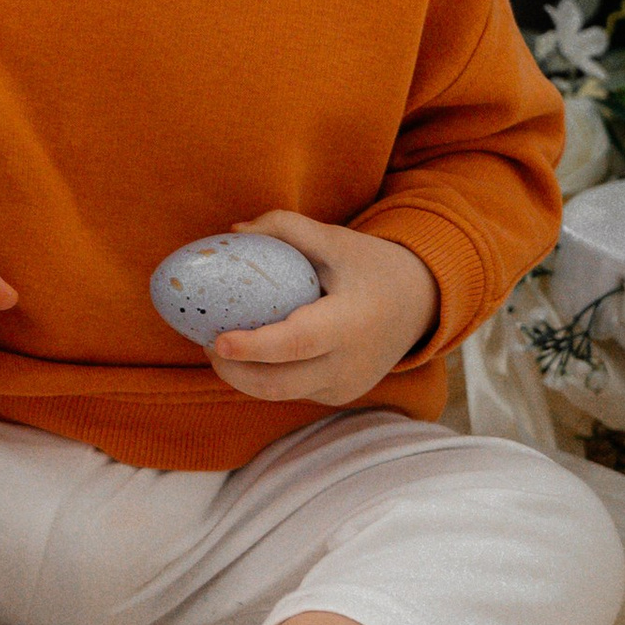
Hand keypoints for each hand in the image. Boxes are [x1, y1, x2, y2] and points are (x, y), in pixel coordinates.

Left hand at [206, 211, 439, 405]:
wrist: (419, 303)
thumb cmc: (371, 266)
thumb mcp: (336, 239)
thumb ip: (286, 228)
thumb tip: (233, 232)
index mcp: (351, 323)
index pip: (297, 343)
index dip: (254, 346)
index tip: (217, 340)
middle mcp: (349, 364)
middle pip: (279, 383)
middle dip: (234, 371)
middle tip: (206, 341)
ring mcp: (344, 386)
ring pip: (280, 393)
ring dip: (243, 376)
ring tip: (219, 347)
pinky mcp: (337, 395)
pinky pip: (293, 391)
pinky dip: (265, 376)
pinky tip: (249, 352)